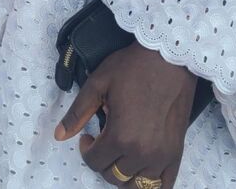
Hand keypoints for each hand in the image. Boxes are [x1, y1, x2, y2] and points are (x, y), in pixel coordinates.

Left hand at [54, 40, 195, 187]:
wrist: (168, 59)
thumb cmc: (133, 68)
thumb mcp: (98, 83)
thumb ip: (77, 112)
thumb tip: (59, 135)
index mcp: (120, 136)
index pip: (94, 162)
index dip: (86, 150)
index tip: (88, 135)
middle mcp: (141, 153)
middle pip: (113, 176)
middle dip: (102, 161)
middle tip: (103, 142)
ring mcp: (161, 156)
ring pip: (135, 185)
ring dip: (123, 174)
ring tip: (120, 154)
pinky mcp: (176, 153)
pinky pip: (163, 185)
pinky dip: (149, 184)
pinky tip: (140, 167)